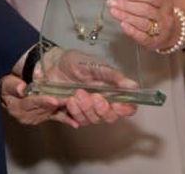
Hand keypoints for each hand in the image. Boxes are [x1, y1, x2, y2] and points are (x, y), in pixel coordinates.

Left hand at [0, 68, 135, 127]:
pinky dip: (73, 113)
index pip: (126, 108)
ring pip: (93, 120)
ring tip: (74, 95)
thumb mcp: (93, 65)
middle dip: (101, 108)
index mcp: (111, 91)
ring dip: (85, 109)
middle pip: (109, 117)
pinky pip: (77, 121)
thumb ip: (112, 76)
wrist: (50, 64)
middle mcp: (101, 103)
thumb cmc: (74, 62)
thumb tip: (134, 85)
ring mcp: (87, 109)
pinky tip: (67, 102)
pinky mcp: (73, 113)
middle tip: (92, 96)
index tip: (117, 105)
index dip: (124, 110)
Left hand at [106, 0, 177, 51]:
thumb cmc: (157, 15)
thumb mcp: (155, 3)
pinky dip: (132, 31)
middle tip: (112, 3)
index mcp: (166, 3)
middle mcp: (165, 17)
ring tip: (113, 11)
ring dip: (126, 16)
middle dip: (126, 5)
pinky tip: (122, 25)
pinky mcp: (155, 43)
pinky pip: (143, 37)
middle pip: (145, 9)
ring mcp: (162, 31)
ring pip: (143, 23)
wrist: (172, 34)